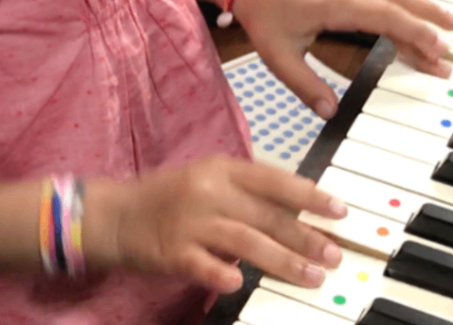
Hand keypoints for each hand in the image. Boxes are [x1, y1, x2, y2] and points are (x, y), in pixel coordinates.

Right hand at [83, 155, 348, 292]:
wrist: (113, 215)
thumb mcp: (206, 179)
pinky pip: (204, 265)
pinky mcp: (172, 251)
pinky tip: (241, 283)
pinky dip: (224, 274)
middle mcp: (208, 191)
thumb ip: (246, 192)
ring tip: (312, 276)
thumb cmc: (167, 197)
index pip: (274, 180)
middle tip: (334, 254)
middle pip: (266, 215)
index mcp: (220, 168)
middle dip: (306, 237)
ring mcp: (190, 222)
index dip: (309, 196)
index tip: (339, 211)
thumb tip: (296, 212)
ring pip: (246, 241)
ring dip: (283, 261)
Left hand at [232, 0, 452, 118]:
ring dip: (424, 4)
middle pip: (399, 7)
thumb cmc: (263, 15)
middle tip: (450, 50)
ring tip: (452, 18)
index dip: (415, 36)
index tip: (436, 52)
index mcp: (339, 5)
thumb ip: (305, 85)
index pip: (388, 20)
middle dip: (427, 28)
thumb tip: (329, 112)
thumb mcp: (279, 56)